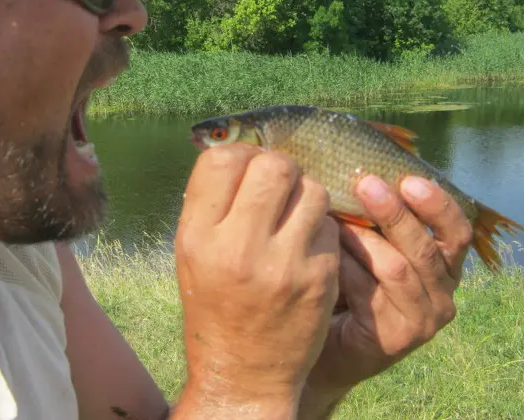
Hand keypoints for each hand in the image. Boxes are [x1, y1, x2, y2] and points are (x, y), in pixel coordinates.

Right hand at [172, 143, 339, 418]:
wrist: (244, 371)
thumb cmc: (215, 303)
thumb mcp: (193, 253)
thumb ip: (211, 204)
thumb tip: (242, 151)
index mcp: (198, 237)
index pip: (222, 161)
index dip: (240, 156)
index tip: (247, 170)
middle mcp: (238, 247)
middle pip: (274, 165)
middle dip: (281, 168)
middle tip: (278, 186)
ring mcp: (283, 264)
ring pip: (312, 190)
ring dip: (306, 195)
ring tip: (294, 216)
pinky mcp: (319, 279)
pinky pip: (330, 225)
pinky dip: (321, 227)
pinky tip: (306, 246)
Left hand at [297, 174, 472, 417]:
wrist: (325, 344)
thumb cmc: (347, 281)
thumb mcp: (369, 243)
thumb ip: (377, 215)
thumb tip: (360, 165)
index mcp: (444, 264)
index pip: (457, 231)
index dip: (438, 204)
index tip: (409, 179)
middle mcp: (443, 293)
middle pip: (427, 248)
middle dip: (395, 213)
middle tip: (365, 184)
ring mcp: (423, 319)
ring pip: (397, 268)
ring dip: (361, 239)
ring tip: (333, 217)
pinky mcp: (397, 339)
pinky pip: (369, 292)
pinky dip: (344, 267)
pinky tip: (324, 252)